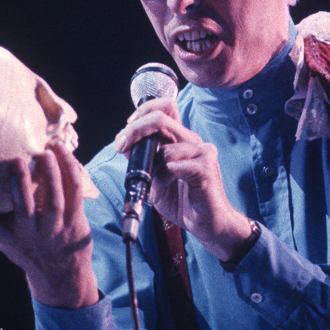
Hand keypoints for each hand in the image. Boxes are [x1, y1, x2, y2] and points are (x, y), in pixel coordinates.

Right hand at [0, 140, 98, 308]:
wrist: (60, 273)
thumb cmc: (27, 247)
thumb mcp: (6, 241)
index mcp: (11, 239)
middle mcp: (32, 234)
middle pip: (25, 209)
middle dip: (21, 184)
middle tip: (17, 159)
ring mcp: (56, 228)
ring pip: (55, 198)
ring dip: (52, 173)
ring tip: (47, 151)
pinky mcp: (76, 219)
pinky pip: (75, 192)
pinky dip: (71, 171)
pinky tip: (64, 153)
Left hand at [115, 97, 253, 260]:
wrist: (208, 223)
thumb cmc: (183, 200)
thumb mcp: (155, 176)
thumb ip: (143, 158)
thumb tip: (124, 143)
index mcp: (181, 138)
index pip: (165, 106)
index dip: (143, 111)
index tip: (128, 129)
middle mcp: (193, 140)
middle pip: (161, 117)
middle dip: (134, 130)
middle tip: (121, 146)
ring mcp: (202, 152)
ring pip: (164, 148)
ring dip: (151, 168)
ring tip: (154, 185)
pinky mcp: (206, 168)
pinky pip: (173, 165)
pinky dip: (162, 178)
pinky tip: (165, 188)